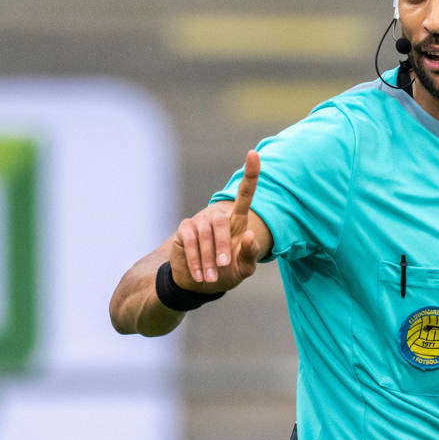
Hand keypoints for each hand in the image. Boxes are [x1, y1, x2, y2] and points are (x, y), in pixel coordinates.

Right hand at [170, 150, 260, 293]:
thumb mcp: (244, 268)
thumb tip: (248, 233)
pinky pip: (190, 241)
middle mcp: (219, 217)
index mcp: (238, 221)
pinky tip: (199, 274)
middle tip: (224, 266)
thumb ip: (251, 253)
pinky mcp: (185, 230)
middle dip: (224, 246)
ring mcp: (200, 221)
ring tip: (211, 277)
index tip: (253, 154)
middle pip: (222, 221)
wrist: (200, 284)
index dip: (251, 174)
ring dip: (208, 258)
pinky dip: (195, 260)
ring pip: (205, 234)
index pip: (245, 194)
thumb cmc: (228, 272)